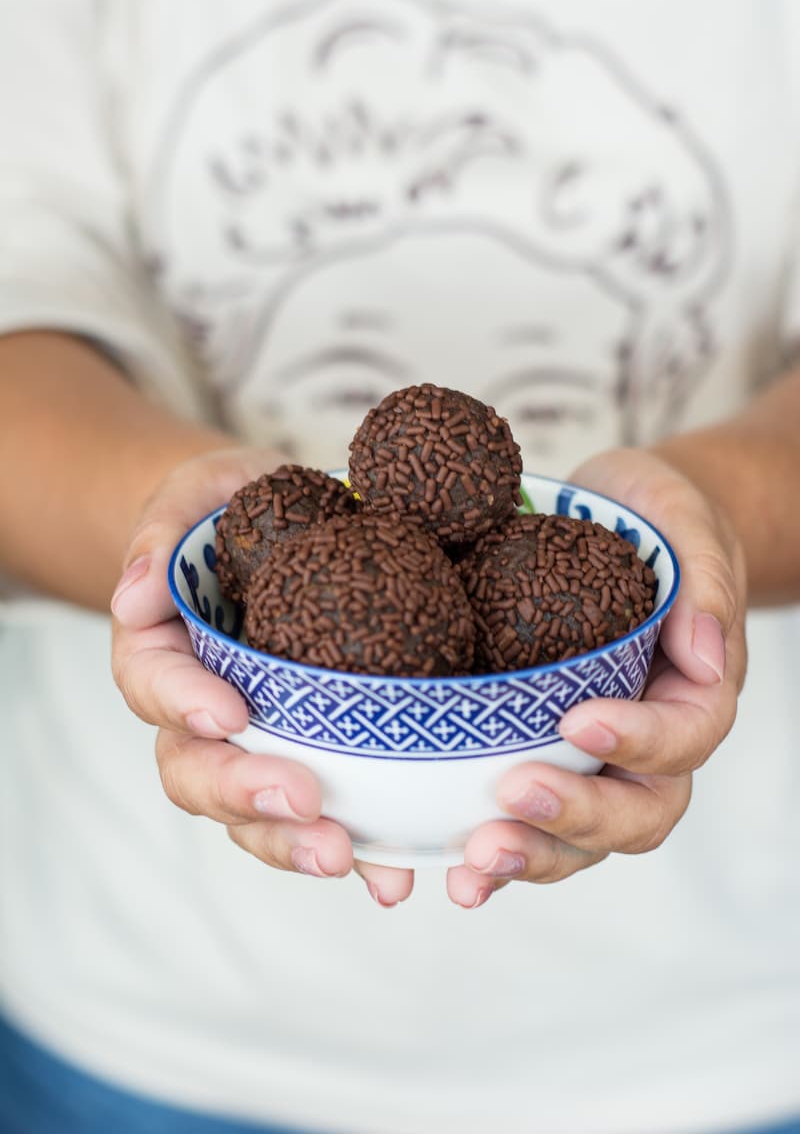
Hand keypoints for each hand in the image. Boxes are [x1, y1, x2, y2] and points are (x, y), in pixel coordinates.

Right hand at [110, 446, 413, 906]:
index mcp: (165, 650)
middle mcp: (201, 713)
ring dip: (295, 844)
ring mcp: (257, 746)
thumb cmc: (232, 512)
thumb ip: (162, 529)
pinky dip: (359, 852)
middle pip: (197, 771)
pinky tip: (395, 876)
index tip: (229, 712)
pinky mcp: (315, 760)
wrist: (284, 533)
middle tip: (303, 802)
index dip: (183, 702)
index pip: (153, 683)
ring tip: (347, 857)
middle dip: (245, 793)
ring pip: (253, 815)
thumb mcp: (198, 493)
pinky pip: (324, 817)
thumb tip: (135, 592)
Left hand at [447, 447, 746, 907]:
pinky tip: (448, 869)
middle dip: (577, 817)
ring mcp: (595, 763)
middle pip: (636, 812)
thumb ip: (704, 584)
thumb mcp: (683, 521)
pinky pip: (527, 821)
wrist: (618, 522)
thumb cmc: (654, 519)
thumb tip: (705, 658)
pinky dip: (491, 852)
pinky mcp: (541, 760)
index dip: (638, 740)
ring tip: (474, 858)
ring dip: (531, 853)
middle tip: (513, 797)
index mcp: (693, 692)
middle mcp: (649, 745)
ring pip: (581, 838)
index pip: (683, 736)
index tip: (578, 720)